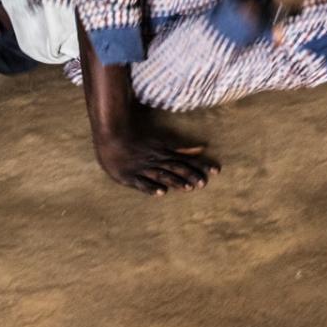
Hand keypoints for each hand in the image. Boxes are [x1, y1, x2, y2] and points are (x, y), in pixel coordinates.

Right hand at [93, 127, 217, 194]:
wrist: (110, 132)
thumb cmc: (137, 137)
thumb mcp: (161, 141)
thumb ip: (181, 147)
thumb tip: (203, 148)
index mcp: (163, 151)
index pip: (186, 159)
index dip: (200, 165)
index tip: (216, 171)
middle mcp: (155, 160)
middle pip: (175, 168)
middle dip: (190, 175)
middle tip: (203, 183)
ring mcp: (142, 168)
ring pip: (161, 175)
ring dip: (175, 181)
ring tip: (188, 188)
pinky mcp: (129, 177)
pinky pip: (141, 183)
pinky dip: (151, 188)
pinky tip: (162, 193)